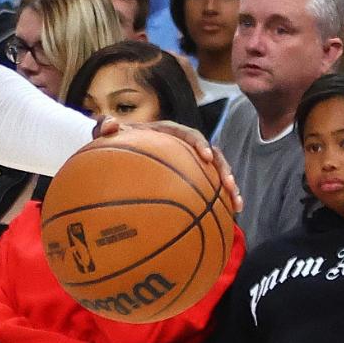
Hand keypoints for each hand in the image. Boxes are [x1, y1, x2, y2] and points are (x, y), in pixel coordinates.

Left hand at [94, 119, 241, 214]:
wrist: (117, 151)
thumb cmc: (114, 141)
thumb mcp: (107, 132)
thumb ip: (106, 126)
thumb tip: (109, 124)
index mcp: (169, 132)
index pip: (189, 135)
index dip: (200, 144)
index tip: (205, 157)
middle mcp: (184, 146)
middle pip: (212, 155)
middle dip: (224, 170)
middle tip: (229, 186)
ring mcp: (190, 163)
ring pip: (216, 173)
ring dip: (229, 188)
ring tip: (237, 206)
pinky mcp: (191, 177)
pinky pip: (209, 188)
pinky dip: (218, 202)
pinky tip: (228, 218)